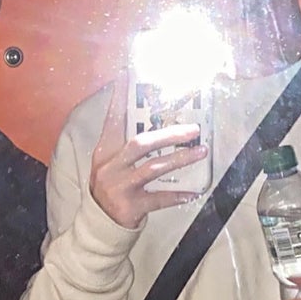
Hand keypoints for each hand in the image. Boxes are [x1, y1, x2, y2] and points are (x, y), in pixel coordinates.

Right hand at [90, 74, 208, 228]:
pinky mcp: (130, 206)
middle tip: (193, 129)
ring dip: (180, 159)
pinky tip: (194, 193)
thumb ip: (126, 147)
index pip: (113, 120)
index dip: (119, 98)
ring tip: (201, 152)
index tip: (126, 75)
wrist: (99, 224)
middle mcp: (110, 167)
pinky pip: (159, 199)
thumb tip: (158, 125)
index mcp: (105, 153)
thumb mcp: (111, 165)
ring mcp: (119, 187)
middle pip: (140, 144)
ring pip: (153, 168)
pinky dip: (177, 196)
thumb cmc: (111, 188)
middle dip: (169, 135)